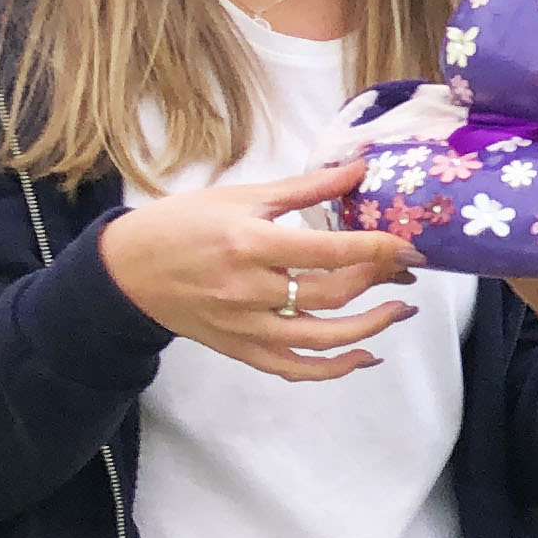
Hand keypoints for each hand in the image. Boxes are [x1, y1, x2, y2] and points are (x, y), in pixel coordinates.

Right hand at [96, 160, 420, 382]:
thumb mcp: (242, 196)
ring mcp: (243, 325)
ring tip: (401, 310)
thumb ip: (306, 187)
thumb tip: (359, 168)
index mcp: (250, 243)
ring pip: (320, 338)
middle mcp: (248, 289)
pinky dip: (332, 369)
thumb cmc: (183, 224)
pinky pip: (292, 369)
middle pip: (331, 293)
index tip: (412, 246)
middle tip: (409, 269)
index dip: (378, 249)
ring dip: (370, 327)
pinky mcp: (238, 349)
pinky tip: (365, 355)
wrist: (125, 271)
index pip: (329, 251)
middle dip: (379, 282)